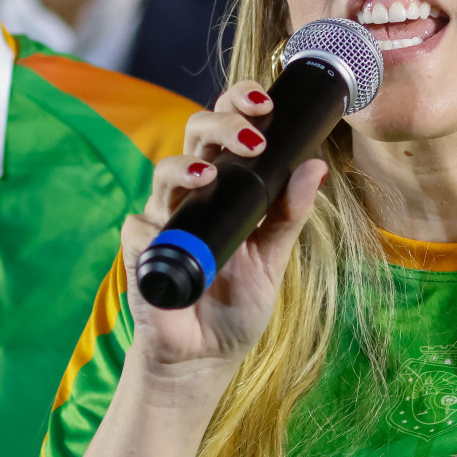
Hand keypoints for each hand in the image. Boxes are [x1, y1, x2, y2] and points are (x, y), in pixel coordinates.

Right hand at [121, 81, 327, 381]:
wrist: (208, 356)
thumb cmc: (238, 303)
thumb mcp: (274, 256)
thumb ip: (290, 213)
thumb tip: (316, 167)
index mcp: (227, 184)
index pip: (228, 128)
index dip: (239, 103)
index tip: (265, 101)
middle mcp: (193, 192)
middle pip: (196, 134)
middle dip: (221, 123)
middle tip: (252, 136)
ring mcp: (164, 219)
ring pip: (163, 170)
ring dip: (185, 166)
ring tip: (208, 173)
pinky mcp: (141, 250)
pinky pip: (140, 226)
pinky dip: (155, 228)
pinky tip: (168, 234)